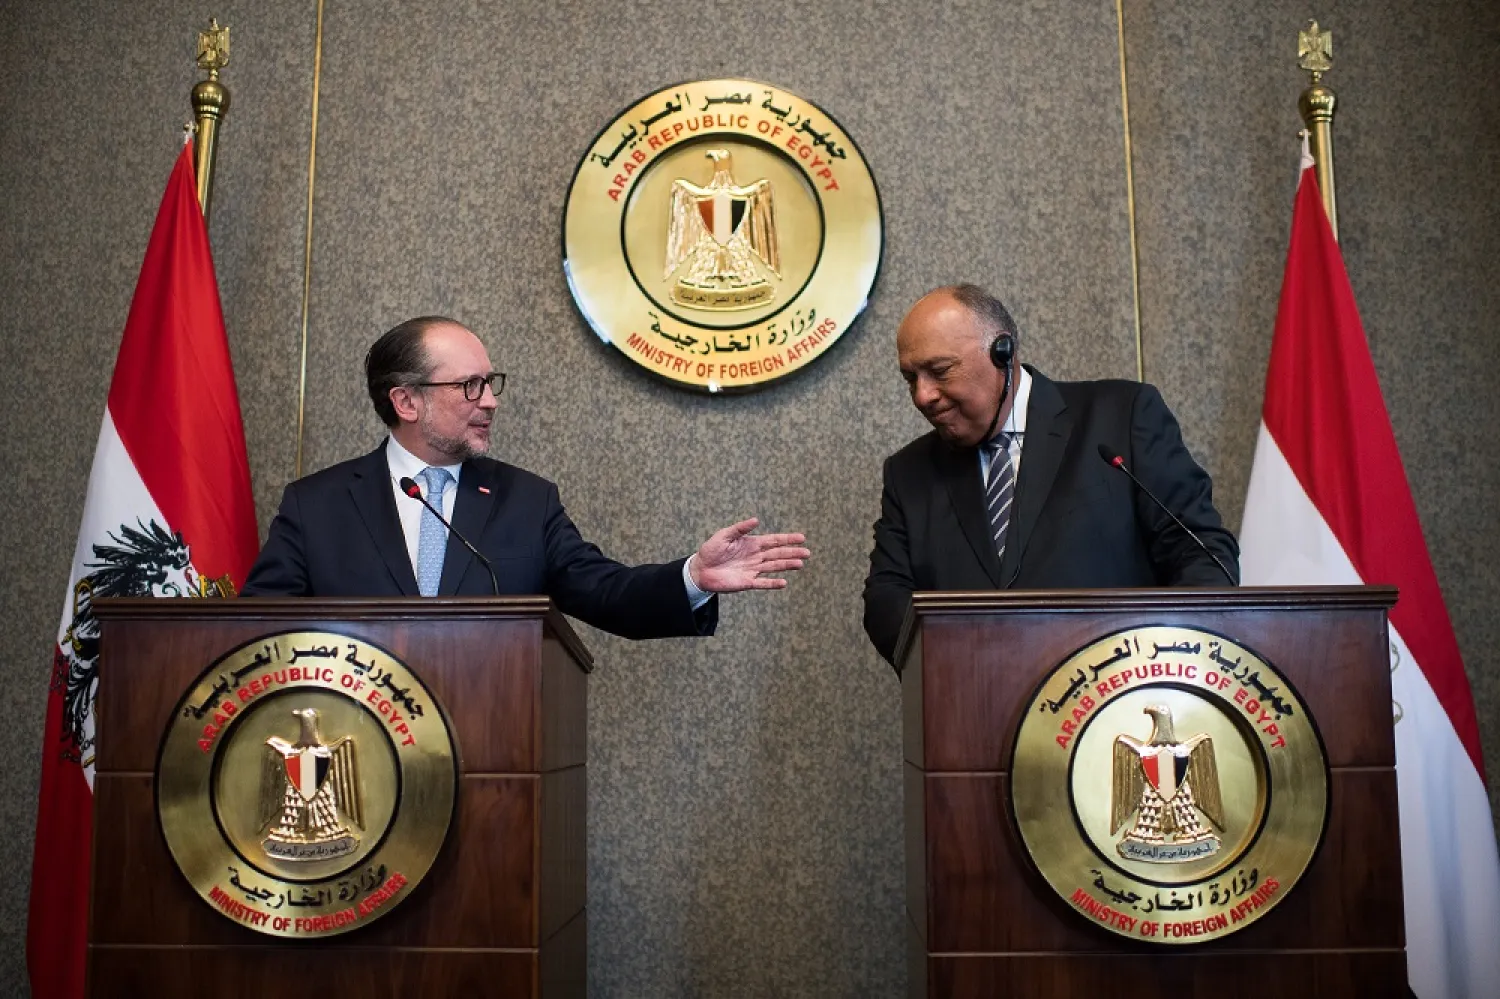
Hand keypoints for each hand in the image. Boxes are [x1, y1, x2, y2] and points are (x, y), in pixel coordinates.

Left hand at [689, 518, 808, 592]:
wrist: (700, 570)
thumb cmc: (711, 550)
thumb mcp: (724, 535)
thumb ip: (740, 528)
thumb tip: (756, 520)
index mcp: (752, 543)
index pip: (774, 540)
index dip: (787, 539)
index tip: (801, 538)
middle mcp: (755, 556)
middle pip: (778, 554)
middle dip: (792, 553)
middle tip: (807, 552)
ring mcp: (752, 569)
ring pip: (774, 567)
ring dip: (787, 565)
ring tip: (800, 564)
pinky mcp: (747, 582)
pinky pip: (762, 583)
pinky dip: (772, 583)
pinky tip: (784, 583)